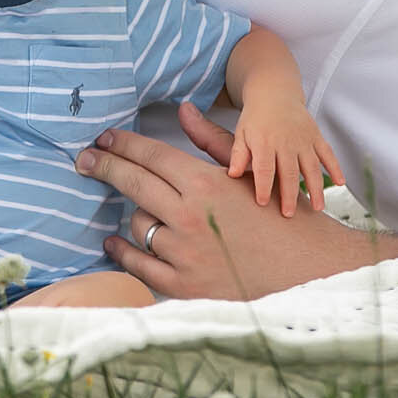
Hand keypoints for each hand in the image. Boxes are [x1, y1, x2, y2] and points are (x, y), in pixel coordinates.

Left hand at [76, 104, 397, 299]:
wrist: (313, 274)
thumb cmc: (284, 219)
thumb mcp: (251, 176)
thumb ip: (212, 142)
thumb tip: (184, 109)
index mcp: (207, 184)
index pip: (150, 156)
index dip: (122, 145)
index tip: (103, 139)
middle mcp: (190, 217)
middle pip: (132, 183)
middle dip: (104, 166)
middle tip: (84, 159)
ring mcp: (185, 255)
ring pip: (136, 223)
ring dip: (131, 214)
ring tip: (130, 206)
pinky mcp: (184, 287)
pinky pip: (138, 265)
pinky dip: (123, 250)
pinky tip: (114, 241)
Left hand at [227, 98, 344, 216]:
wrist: (274, 93)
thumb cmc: (255, 118)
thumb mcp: (241, 133)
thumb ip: (238, 155)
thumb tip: (232, 175)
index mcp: (264, 142)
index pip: (264, 168)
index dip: (263, 187)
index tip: (263, 203)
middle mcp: (286, 141)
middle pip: (289, 172)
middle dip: (289, 195)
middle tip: (289, 215)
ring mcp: (303, 139)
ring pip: (311, 167)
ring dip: (316, 188)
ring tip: (317, 208)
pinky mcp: (316, 136)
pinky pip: (328, 153)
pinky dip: (335, 168)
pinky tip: (340, 183)